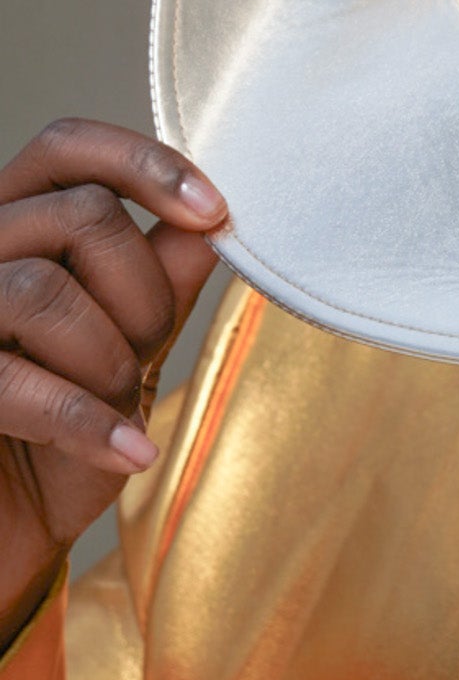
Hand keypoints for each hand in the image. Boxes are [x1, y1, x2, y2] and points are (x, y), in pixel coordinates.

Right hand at [0, 119, 224, 644]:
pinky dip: (88, 421)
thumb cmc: (59, 439)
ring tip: (116, 404)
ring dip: (108, 357)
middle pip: (80, 213)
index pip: (67, 146)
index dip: (146, 164)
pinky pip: (12, 382)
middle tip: (147, 350)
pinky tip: (130, 451)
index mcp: (12, 225)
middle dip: (144, 291)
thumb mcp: (127, 351)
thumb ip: (161, 280)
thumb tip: (207, 220)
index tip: (215, 213)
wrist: (2, 533)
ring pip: (43, 288)